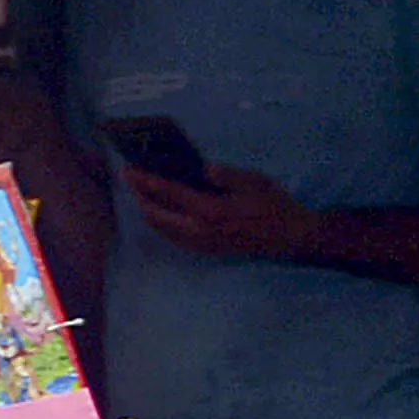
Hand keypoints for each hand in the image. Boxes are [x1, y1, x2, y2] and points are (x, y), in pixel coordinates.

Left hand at [126, 157, 315, 262]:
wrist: (290, 236)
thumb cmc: (274, 205)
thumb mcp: (257, 182)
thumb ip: (229, 175)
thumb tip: (206, 168)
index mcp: (212, 211)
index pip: (169, 194)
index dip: (146, 181)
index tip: (128, 170)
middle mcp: (201, 230)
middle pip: (157, 214)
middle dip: (140, 196)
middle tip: (130, 179)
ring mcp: (202, 243)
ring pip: (162, 229)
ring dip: (147, 210)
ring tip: (140, 193)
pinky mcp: (206, 249)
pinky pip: (173, 237)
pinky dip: (160, 223)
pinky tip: (159, 212)